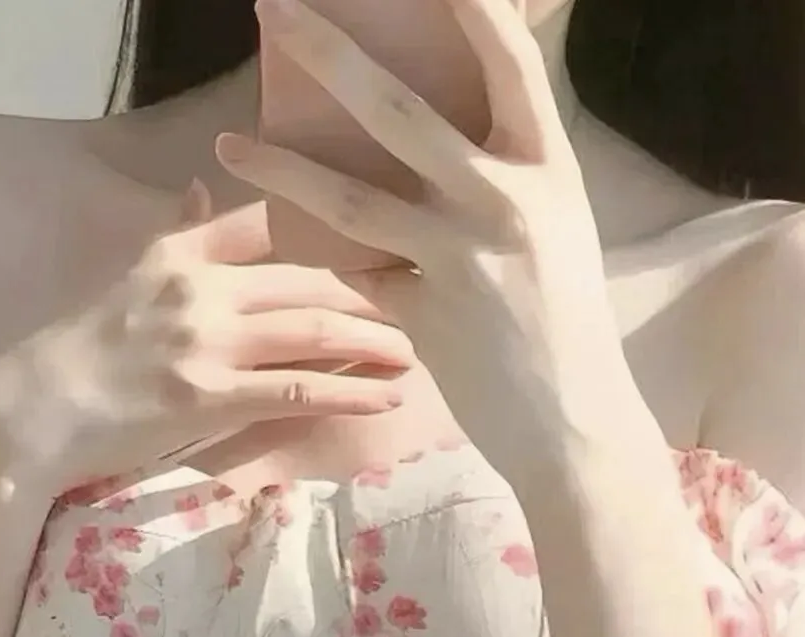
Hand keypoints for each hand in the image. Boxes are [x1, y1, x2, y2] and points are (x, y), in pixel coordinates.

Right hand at [0, 187, 414, 497]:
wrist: (32, 411)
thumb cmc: (79, 351)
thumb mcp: (127, 275)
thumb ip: (177, 237)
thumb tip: (205, 193)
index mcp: (181, 251)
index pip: (268, 222)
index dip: (329, 225)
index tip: (378, 234)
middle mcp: (201, 287)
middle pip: (308, 275)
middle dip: (373, 284)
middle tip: (425, 293)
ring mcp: (208, 343)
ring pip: (313, 329)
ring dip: (375, 336)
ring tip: (418, 347)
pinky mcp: (211, 399)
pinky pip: (297, 389)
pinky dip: (349, 390)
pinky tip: (387, 394)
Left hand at [217, 0, 629, 491]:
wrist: (575, 427)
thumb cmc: (566, 322)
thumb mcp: (556, 226)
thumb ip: (506, 171)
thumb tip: (449, 121)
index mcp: (547, 167)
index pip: (509, 61)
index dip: (471, 6)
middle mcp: (505, 202)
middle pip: (399, 110)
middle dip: (328, 52)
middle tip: (276, 9)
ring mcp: (461, 259)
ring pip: (351, 198)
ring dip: (282, 167)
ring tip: (230, 144)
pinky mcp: (425, 316)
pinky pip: (359, 272)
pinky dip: (326, 258)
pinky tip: (282, 238)